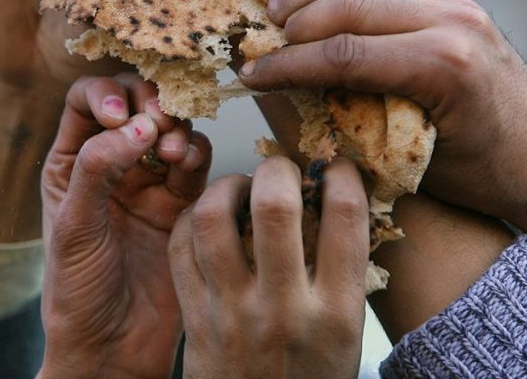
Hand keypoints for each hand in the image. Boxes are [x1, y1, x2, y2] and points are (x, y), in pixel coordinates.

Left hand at [40, 75, 211, 378]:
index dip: (107, 93)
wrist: (113, 348)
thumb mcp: (75, 227)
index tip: (121, 115)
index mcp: (70, 163)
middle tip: (158, 121)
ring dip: (175, 129)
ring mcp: (148, 184)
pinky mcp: (183, 205)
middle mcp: (110, 165)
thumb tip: (136, 126)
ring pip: (169, 130)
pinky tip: (187, 166)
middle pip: (134, 104)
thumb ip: (99, 170)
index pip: (86, 100)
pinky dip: (196, 154)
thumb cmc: (78, 293)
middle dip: (148, 103)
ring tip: (172, 153)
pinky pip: (195, 164)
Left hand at [169, 157, 368, 378]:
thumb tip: (337, 199)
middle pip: (276, 207)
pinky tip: (208, 215)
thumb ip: (343, 272)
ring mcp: (231, 313)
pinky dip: (191, 217)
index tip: (336, 168)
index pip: (345, 219)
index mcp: (335, 312)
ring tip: (239, 186)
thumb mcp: (345, 334)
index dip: (343, 176)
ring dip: (226, 186)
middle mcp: (282, 309)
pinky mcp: (194, 318)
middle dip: (278, 170)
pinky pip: (180, 247)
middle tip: (280, 171)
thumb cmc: (308, 377)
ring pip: (213, 219)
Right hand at [238, 0, 526, 309]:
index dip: (288, 64)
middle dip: (294, 23)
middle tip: (255, 41)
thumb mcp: (414, 162)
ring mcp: (457, 6)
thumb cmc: (485, 178)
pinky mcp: (455, 4)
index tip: (249, 74)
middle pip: (349, 7)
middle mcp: (452, 22)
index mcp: (443, 65)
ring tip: (273, 8)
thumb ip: (357, 122)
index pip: (343, 54)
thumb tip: (291, 100)